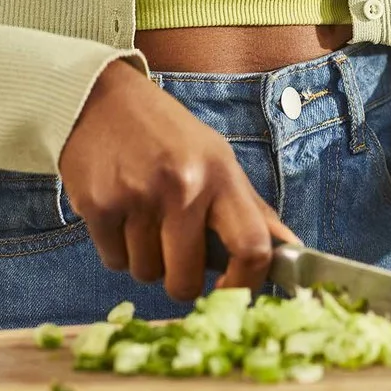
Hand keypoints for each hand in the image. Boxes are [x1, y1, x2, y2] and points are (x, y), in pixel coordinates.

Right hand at [58, 59, 294, 300]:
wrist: (98, 100)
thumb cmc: (166, 134)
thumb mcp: (217, 159)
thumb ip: (252, 209)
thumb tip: (293, 250)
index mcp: (221, 175)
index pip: (252, 247)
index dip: (246, 283)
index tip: (232, 290)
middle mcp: (183, 186)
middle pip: (186, 279)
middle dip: (182, 282)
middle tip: (177, 258)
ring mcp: (137, 197)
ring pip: (146, 274)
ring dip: (146, 261)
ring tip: (144, 221)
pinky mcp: (97, 205)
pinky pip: (114, 262)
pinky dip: (118, 251)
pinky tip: (120, 216)